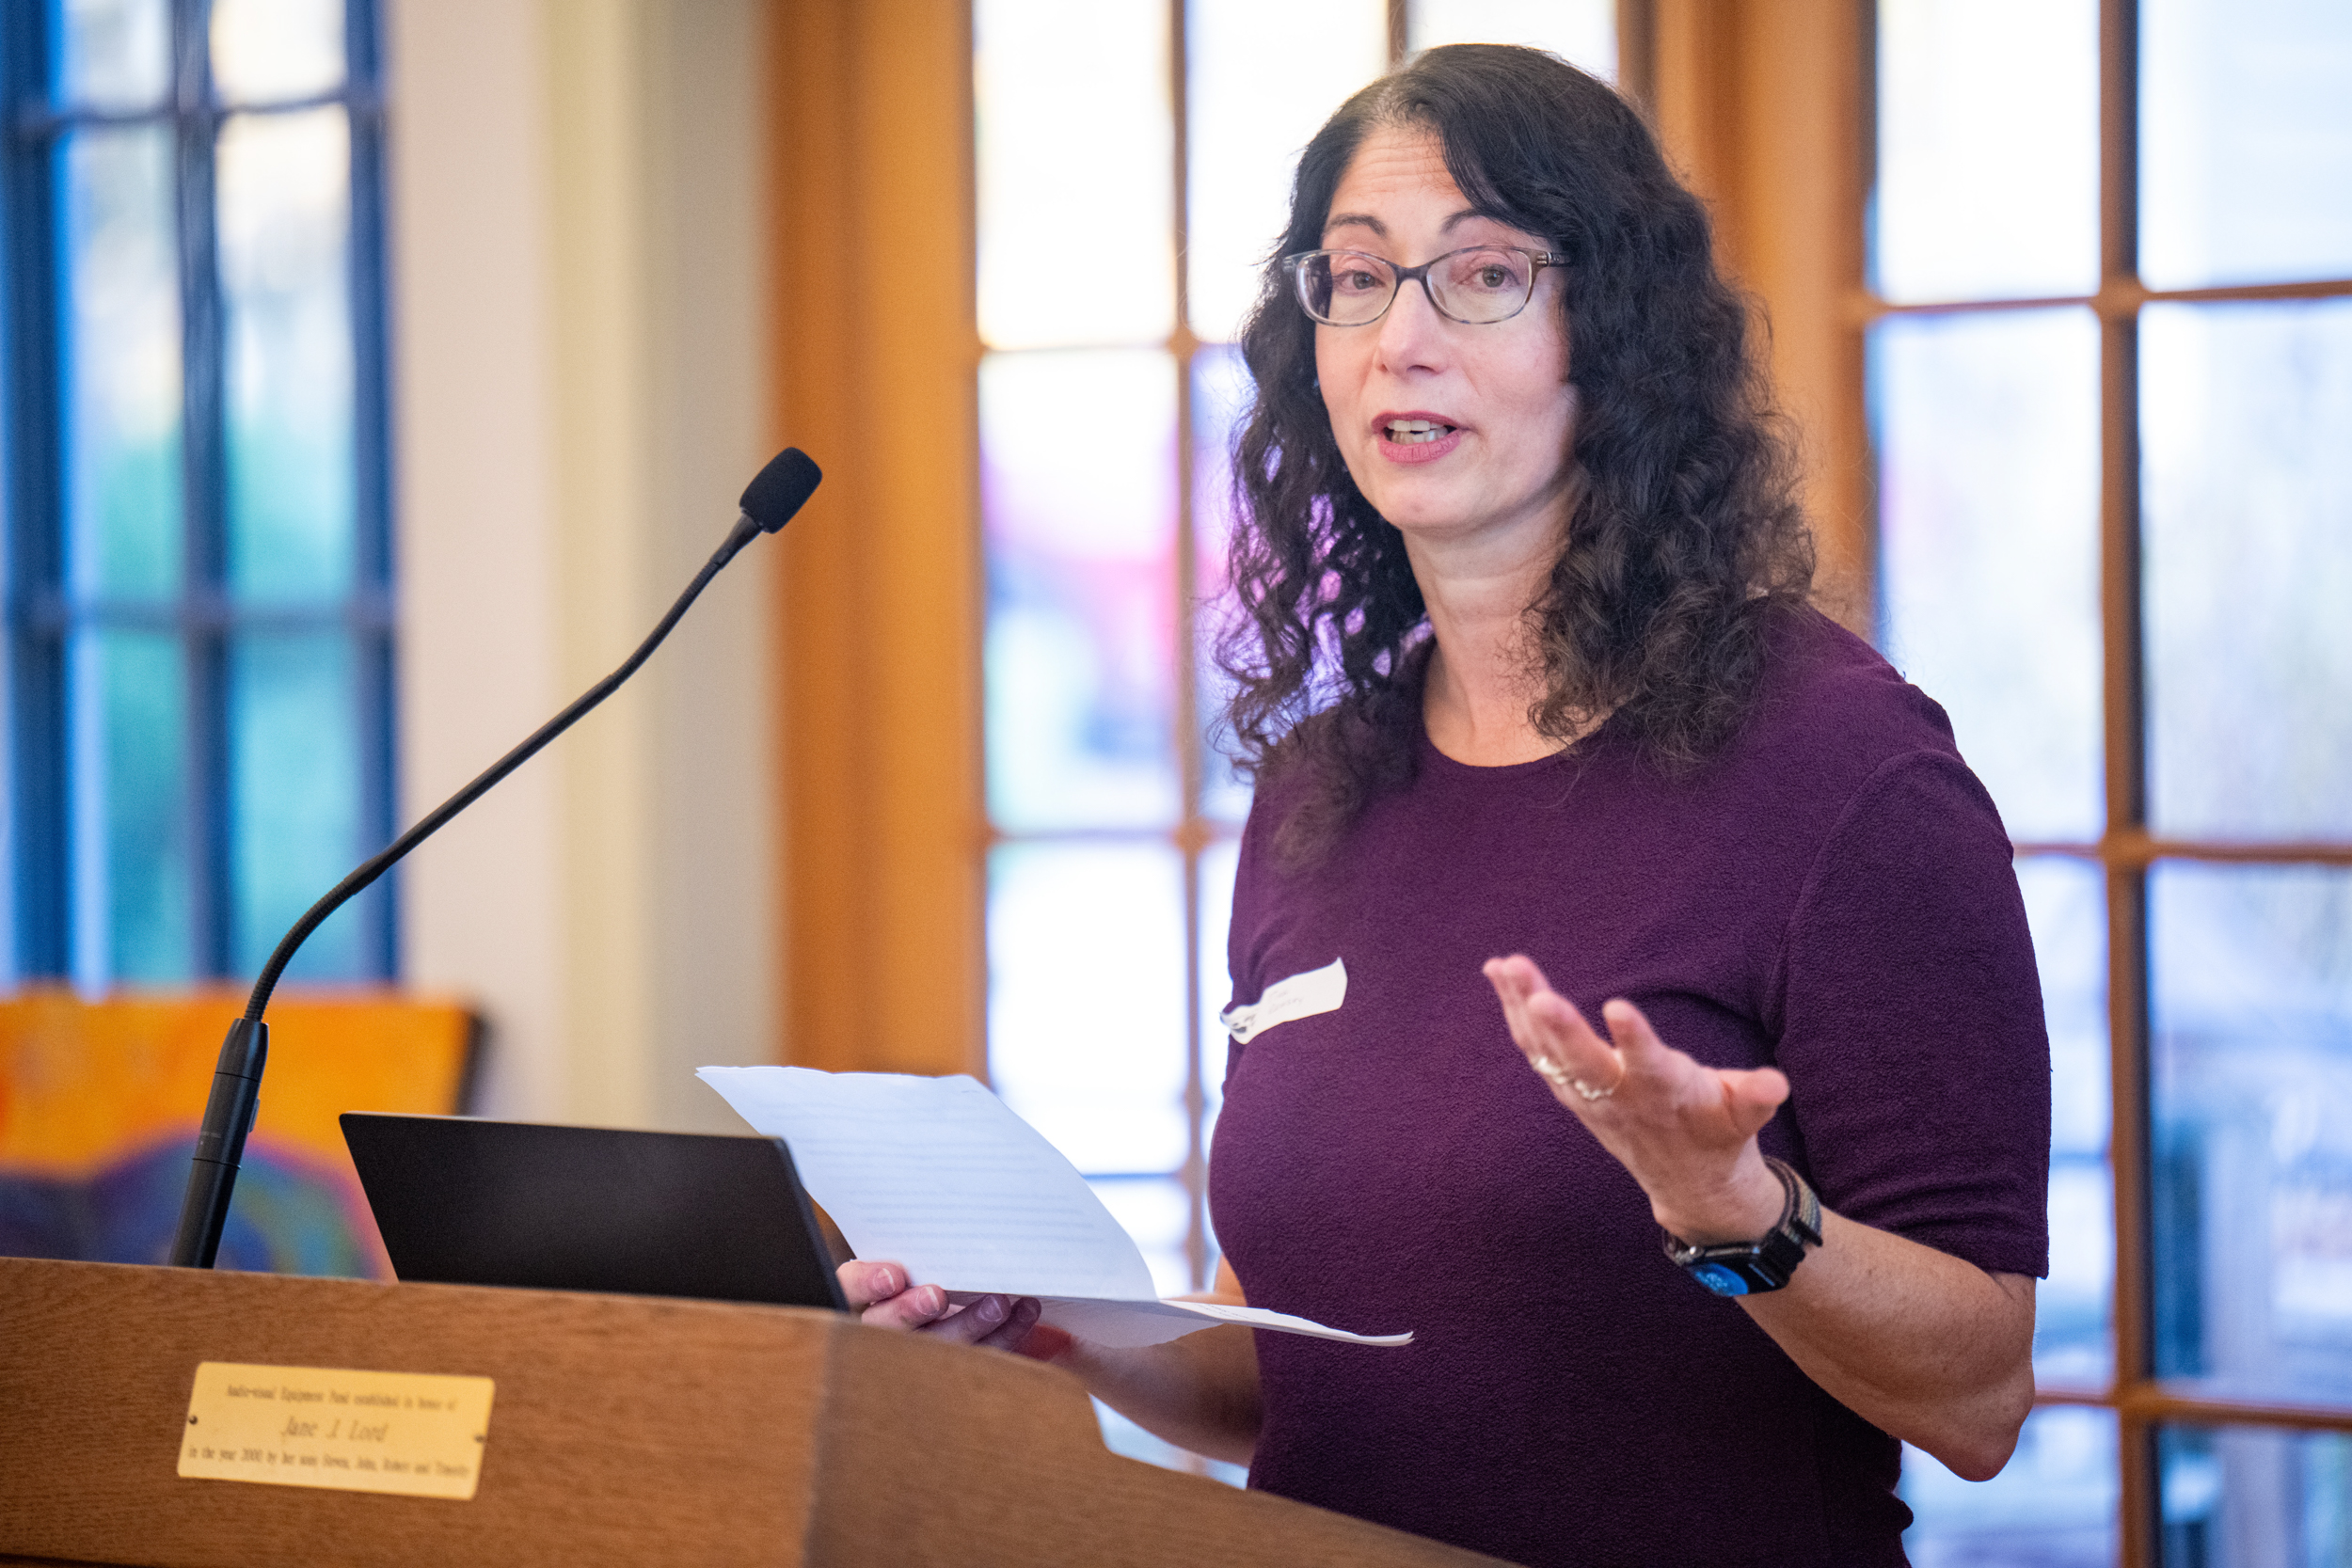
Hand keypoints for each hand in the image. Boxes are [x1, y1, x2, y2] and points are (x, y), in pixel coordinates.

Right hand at [837, 1260, 1042, 1350]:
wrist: (956, 1296)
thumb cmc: (930, 1265)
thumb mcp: (916, 1251)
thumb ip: (920, 1243)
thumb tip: (946, 1206)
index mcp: (865, 1294)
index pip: (850, 1290)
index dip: (867, 1284)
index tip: (893, 1276)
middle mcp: (884, 1328)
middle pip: (888, 1327)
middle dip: (912, 1311)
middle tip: (937, 1296)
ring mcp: (920, 1353)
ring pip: (936, 1347)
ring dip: (969, 1324)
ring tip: (997, 1304)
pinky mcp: (958, 1367)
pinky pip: (978, 1356)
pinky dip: (1006, 1334)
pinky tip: (1024, 1312)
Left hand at [1482, 954, 1788, 1243]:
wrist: (1690, 1185)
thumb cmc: (1721, 1133)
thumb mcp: (1745, 1119)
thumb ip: (1754, 1098)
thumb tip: (1776, 1084)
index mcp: (1666, 1096)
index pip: (1649, 1067)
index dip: (1635, 1041)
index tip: (1618, 1006)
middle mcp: (1619, 1098)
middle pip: (1583, 1065)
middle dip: (1561, 1029)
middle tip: (1539, 992)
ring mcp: (1588, 1097)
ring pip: (1548, 1053)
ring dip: (1524, 1010)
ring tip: (1506, 965)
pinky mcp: (1569, 1091)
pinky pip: (1534, 1050)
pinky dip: (1514, 1013)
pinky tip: (1498, 972)